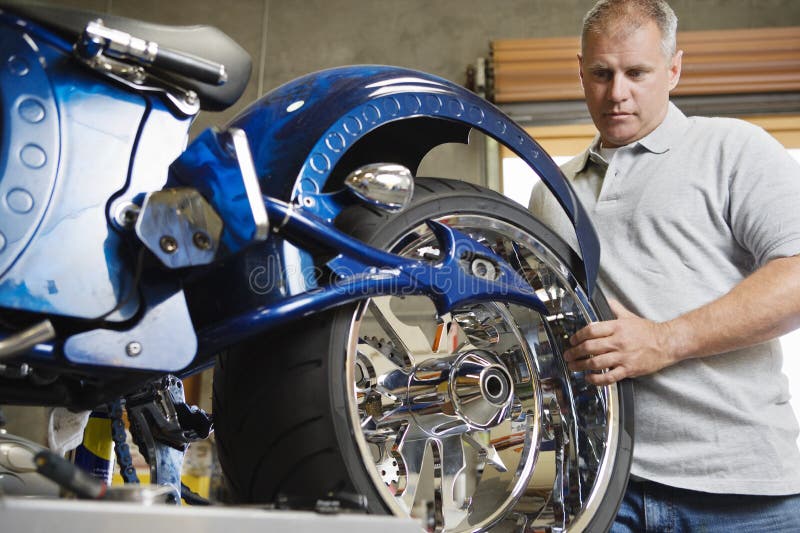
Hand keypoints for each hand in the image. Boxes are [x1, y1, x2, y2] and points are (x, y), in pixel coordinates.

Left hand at [562, 300, 678, 385]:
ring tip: (573, 366)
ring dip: (580, 365)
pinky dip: (596, 379)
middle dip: (574, 352)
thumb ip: (615, 309)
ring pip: (596, 362)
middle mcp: (618, 341)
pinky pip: (609, 377)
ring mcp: (623, 356)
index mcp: (617, 327)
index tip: (572, 341)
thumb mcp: (630, 316)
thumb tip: (606, 300)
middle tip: (568, 355)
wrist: (667, 343)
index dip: (577, 336)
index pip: (590, 330)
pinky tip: (589, 378)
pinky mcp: (629, 369)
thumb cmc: (648, 331)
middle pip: (589, 347)